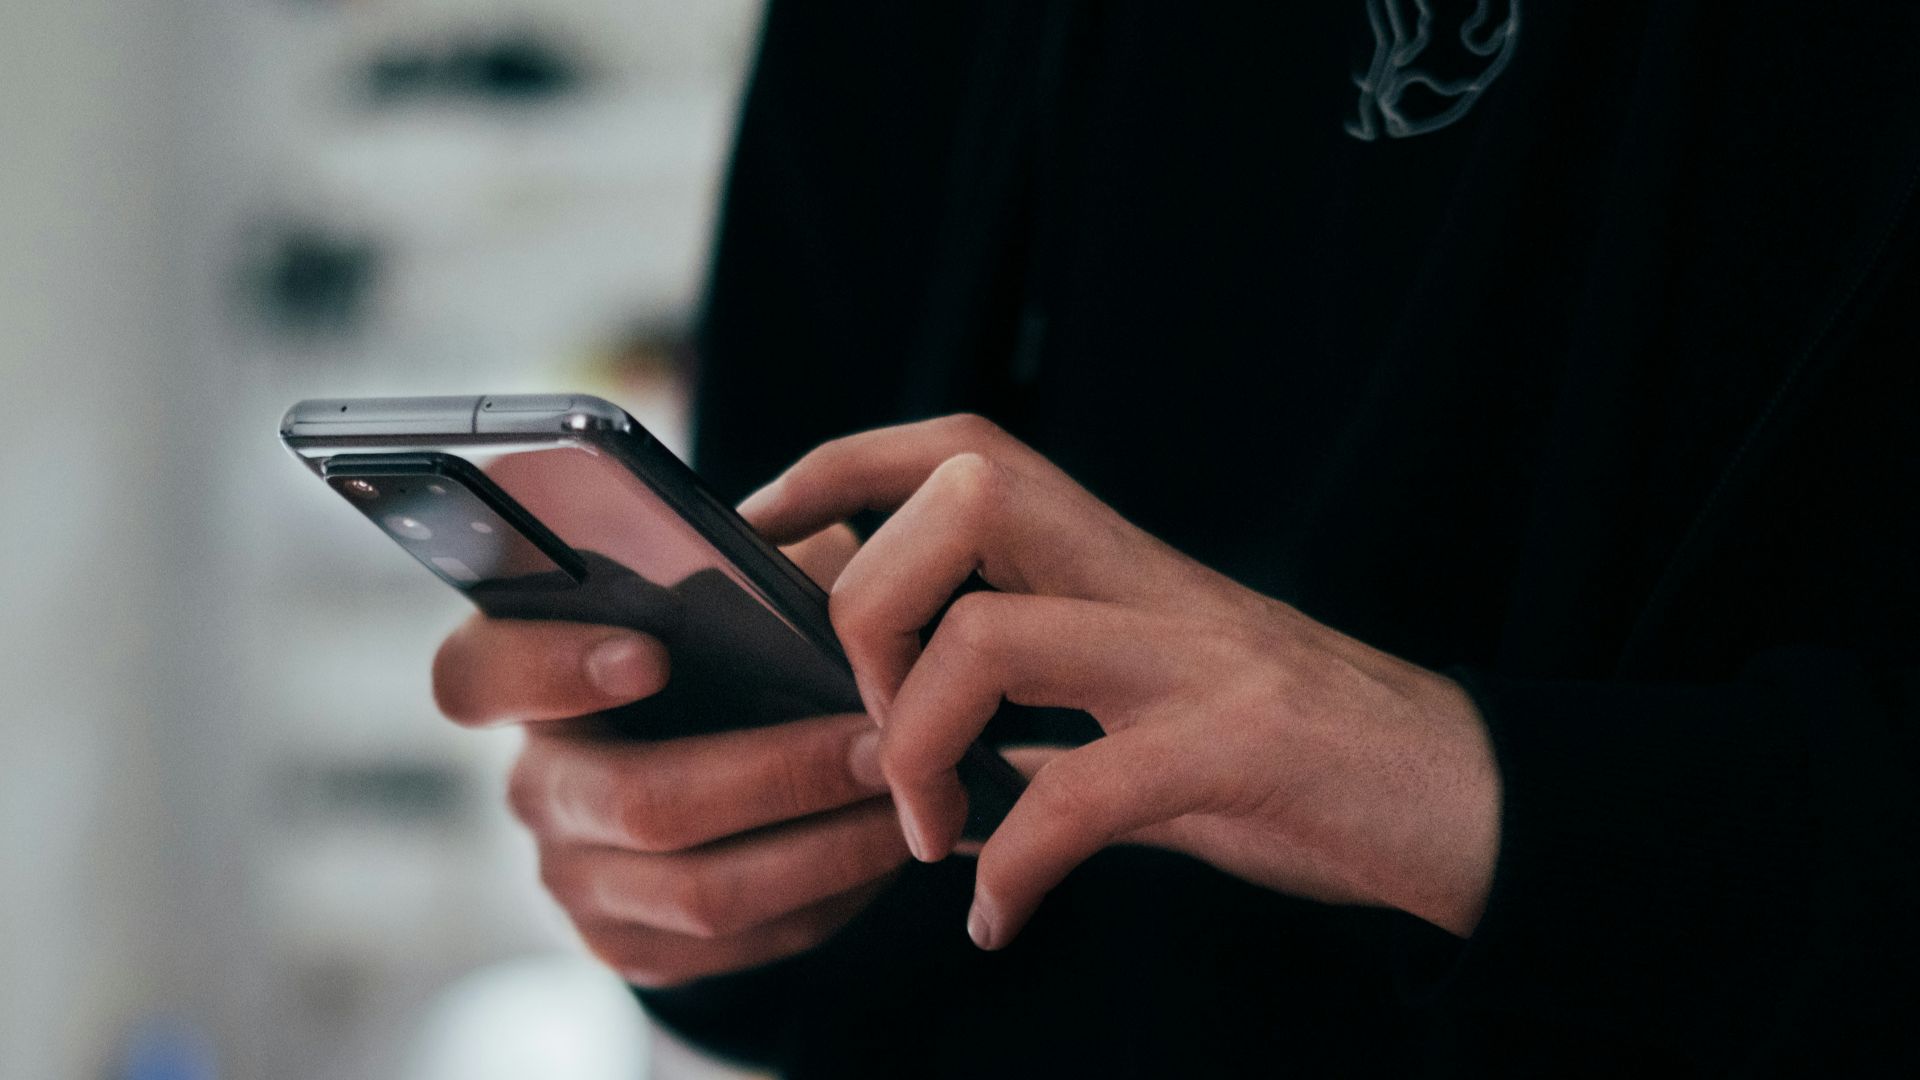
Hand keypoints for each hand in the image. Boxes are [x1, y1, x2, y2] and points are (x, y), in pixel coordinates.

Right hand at [431, 526, 908, 986]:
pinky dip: (827, 897)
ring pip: (702, 890)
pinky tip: (885, 850)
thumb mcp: (731, 586)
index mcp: (526, 677)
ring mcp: (575, 878)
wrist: (717, 762)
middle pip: (638, 801)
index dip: (552, 668)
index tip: (651, 653)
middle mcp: (536, 784)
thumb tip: (821, 573)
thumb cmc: (726, 646)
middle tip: (881, 744)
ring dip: (826, 848)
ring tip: (911, 801)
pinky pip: (739, 943)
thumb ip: (750, 568)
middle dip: (779, 775)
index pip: (478, 675)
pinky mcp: (631, 947)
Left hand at [738, 415, 1501, 949]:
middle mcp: (1149, 584)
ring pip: (994, 636)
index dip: (841, 468)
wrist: (1465, 800)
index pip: (961, 450)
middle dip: (868, 609)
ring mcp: (1196, 658)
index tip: (763, 535)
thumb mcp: (1151, 714)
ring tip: (930, 834)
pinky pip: (1084, 794)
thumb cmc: (1297, 760)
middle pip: (961, 499)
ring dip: (921, 747)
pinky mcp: (1240, 748)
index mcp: (1117, 564)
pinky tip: (1000, 918)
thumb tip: (919, 747)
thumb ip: (1045, 716)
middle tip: (872, 730)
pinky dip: (1016, 866)